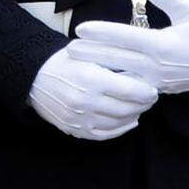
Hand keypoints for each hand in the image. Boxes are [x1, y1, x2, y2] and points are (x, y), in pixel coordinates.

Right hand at [29, 48, 157, 140]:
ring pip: (118, 124)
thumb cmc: (64, 61)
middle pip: (127, 109)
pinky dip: (120, 130)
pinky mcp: (75, 129)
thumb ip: (114, 62)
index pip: (131, 91)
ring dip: (133, 117)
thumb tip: (143, 73)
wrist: (34, 77)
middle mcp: (86, 101)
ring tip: (139, 108)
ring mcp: (79, 118)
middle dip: (143, 105)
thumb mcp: (89, 53)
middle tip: (150, 99)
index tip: (154, 90)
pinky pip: (104, 134)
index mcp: (92, 79)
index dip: (147, 92)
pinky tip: (128, 122)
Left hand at [67, 0, 188, 94]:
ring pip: (122, 77)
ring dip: (100, 71)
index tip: (80, 29)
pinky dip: (117, 83)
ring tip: (79, 67)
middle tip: (67, 50)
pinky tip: (101, 80)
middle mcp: (158, 66)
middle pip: (117, 59)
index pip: (124, 37)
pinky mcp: (162, 90)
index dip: (100, 33)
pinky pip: (134, 87)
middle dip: (91, 55)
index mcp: (163, 44)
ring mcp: (159, 81)